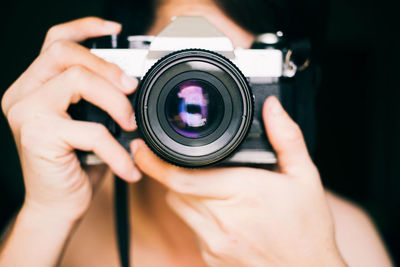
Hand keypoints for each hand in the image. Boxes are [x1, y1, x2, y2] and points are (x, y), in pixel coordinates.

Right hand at [1, 17, 140, 221]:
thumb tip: (132, 82)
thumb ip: (100, 99)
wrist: (58, 205)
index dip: (84, 28)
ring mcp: (25, 112)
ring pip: (76, 80)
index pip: (55, 41)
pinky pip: (90, 130)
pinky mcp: (36, 136)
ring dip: (114, 101)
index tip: (115, 29)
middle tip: (131, 88)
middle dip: (106, 67)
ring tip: (130, 125)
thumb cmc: (77, 163)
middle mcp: (23, 93)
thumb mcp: (91, 123)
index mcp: (36, 86)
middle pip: (64, 53)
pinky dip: (117, 150)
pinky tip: (129, 167)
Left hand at [131, 96, 346, 266]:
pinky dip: (193, 212)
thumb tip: (273, 107)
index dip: (154, 161)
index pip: (181, 176)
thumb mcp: (304, 176)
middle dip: (172, 170)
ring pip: (177, 206)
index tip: (141, 147)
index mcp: (242, 192)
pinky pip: (189, 226)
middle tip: (183, 159)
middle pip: (174, 188)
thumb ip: (286, 137)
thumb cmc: (306, 228)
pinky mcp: (210, 256)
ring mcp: (213, 242)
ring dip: (182, 190)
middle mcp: (221, 220)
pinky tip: (217, 209)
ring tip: (206, 182)